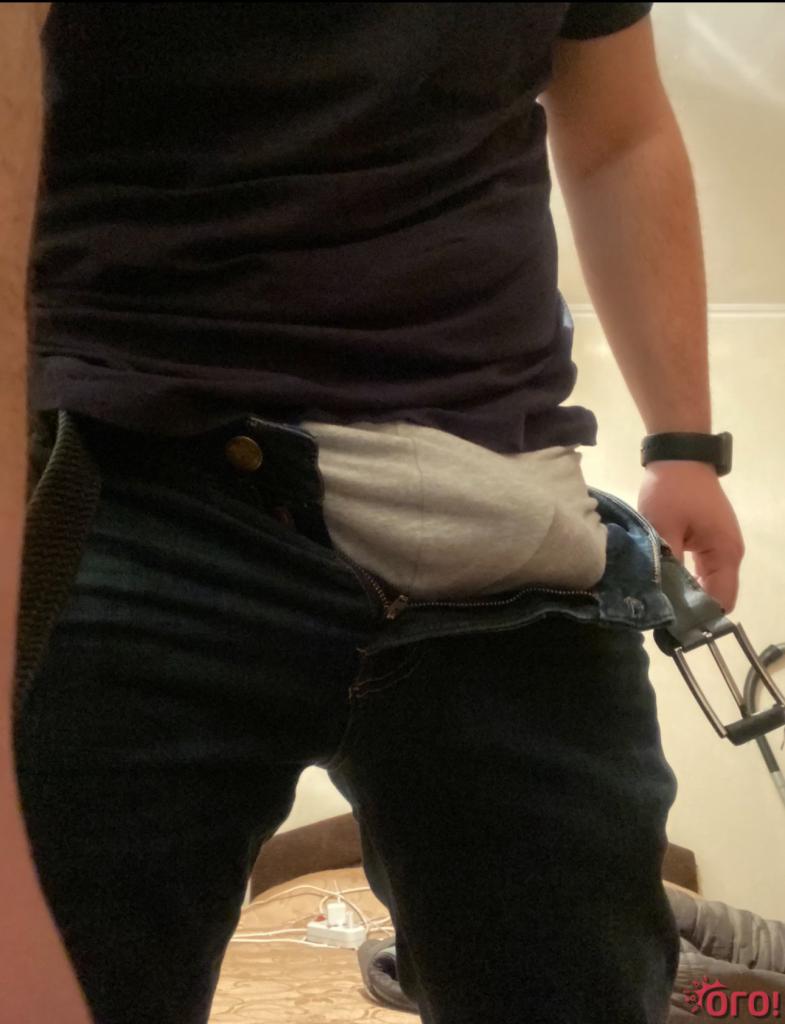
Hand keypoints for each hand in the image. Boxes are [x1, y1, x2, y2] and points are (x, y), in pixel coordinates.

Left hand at [637, 461, 744, 612]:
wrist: (679, 454)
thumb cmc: (672, 490)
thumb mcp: (663, 528)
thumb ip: (665, 566)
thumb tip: (662, 600)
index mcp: (725, 554)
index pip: (719, 602)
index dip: (698, 619)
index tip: (670, 630)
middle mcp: (729, 555)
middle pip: (713, 595)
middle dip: (689, 610)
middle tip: (657, 622)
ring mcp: (719, 547)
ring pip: (705, 584)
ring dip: (685, 595)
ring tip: (657, 608)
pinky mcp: (707, 540)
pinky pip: (700, 570)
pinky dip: (684, 580)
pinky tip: (662, 586)